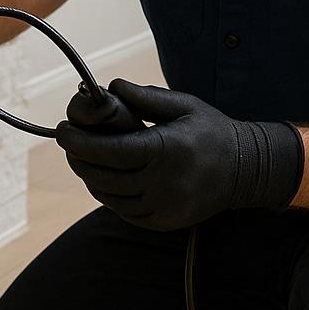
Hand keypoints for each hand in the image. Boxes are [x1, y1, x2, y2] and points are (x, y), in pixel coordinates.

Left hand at [54, 78, 303, 230]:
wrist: (245, 170)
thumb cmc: (211, 131)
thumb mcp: (183, 105)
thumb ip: (145, 98)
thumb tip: (110, 87)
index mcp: (167, 150)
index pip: (111, 151)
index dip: (81, 142)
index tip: (62, 131)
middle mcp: (164, 183)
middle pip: (104, 176)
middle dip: (79, 159)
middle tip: (67, 143)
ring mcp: (164, 207)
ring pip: (110, 196)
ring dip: (89, 178)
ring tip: (81, 159)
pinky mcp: (163, 222)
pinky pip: (124, 211)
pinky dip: (108, 195)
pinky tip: (103, 179)